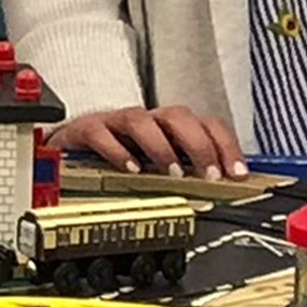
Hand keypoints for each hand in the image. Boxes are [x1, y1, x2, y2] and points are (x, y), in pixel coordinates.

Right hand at [52, 105, 248, 179]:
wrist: (69, 145)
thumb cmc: (119, 156)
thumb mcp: (158, 164)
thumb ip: (186, 171)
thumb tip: (222, 190)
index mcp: (168, 127)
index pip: (206, 124)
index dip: (226, 146)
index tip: (237, 173)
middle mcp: (146, 121)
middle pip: (178, 116)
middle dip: (198, 145)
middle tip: (209, 174)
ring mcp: (115, 123)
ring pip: (141, 120)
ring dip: (162, 147)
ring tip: (173, 173)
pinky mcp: (87, 131)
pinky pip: (101, 134)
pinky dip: (118, 152)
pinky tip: (131, 169)